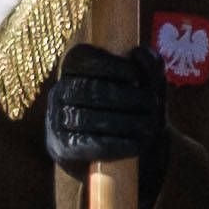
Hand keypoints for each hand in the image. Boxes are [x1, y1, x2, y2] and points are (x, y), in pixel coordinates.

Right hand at [31, 45, 163, 171]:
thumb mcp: (150, 88)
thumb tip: (138, 52)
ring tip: (149, 127)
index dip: (107, 63)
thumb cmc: (139, 112)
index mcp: (75, 71)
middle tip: (153, 106)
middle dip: (125, 97)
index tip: (135, 76)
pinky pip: (85, 144)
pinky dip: (114, 145)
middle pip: (87, 89)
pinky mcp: (61, 148)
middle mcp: (59, 93)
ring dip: (125, 122)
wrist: (135, 156)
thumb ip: (150, 67)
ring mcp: (56, 121)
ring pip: (86, 118)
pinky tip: (135, 145)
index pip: (79, 57)